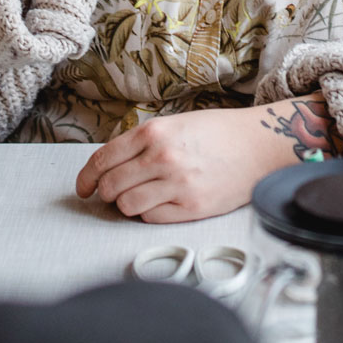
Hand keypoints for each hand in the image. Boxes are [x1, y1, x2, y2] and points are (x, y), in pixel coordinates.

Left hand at [75, 102, 330, 223]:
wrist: (258, 146)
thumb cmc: (217, 133)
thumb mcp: (175, 124)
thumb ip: (142, 143)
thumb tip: (110, 167)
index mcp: (154, 132)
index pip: (103, 159)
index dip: (87, 177)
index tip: (84, 187)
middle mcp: (161, 157)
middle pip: (111, 185)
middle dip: (105, 193)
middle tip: (111, 194)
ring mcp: (177, 184)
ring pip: (127, 205)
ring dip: (126, 204)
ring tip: (139, 197)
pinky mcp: (192, 207)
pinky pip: (151, 217)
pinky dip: (148, 213)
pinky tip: (160, 203)